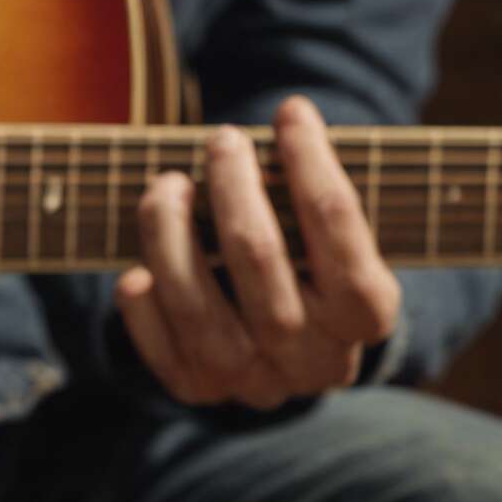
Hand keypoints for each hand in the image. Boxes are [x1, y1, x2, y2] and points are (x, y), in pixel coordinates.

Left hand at [116, 96, 400, 408]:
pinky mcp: (201, 391)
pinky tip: (135, 272)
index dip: (313, 164)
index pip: (342, 233)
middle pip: (263, 265)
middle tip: (222, 140)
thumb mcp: (330, 232)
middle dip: (235, 191)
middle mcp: (314, 357)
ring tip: (166, 186)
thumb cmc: (310, 260)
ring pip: (203, 314)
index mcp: (366, 314)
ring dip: (172, 240)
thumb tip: (283, 124)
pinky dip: (144, 312)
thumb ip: (310, 192)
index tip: (291, 111)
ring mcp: (256, 381)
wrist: (289, 347)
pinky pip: (164, 353)